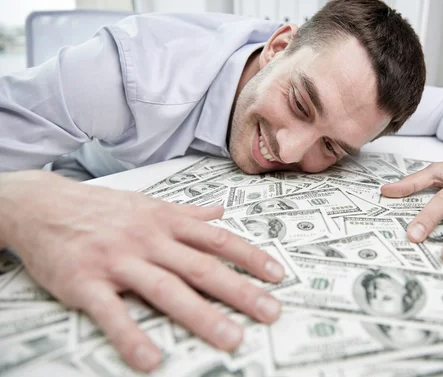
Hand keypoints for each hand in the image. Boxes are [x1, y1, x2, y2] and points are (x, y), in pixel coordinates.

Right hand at [0, 171, 284, 371]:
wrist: (42, 206)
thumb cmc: (101, 208)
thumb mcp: (148, 203)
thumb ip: (187, 212)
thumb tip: (221, 210)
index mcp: (165, 221)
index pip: (217, 239)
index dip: (251, 257)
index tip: (278, 276)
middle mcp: (148, 240)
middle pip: (201, 267)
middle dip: (239, 291)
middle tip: (270, 312)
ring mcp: (118, 261)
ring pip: (166, 289)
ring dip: (201, 316)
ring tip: (231, 339)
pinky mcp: (85, 282)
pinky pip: (111, 313)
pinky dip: (131, 336)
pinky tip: (152, 360)